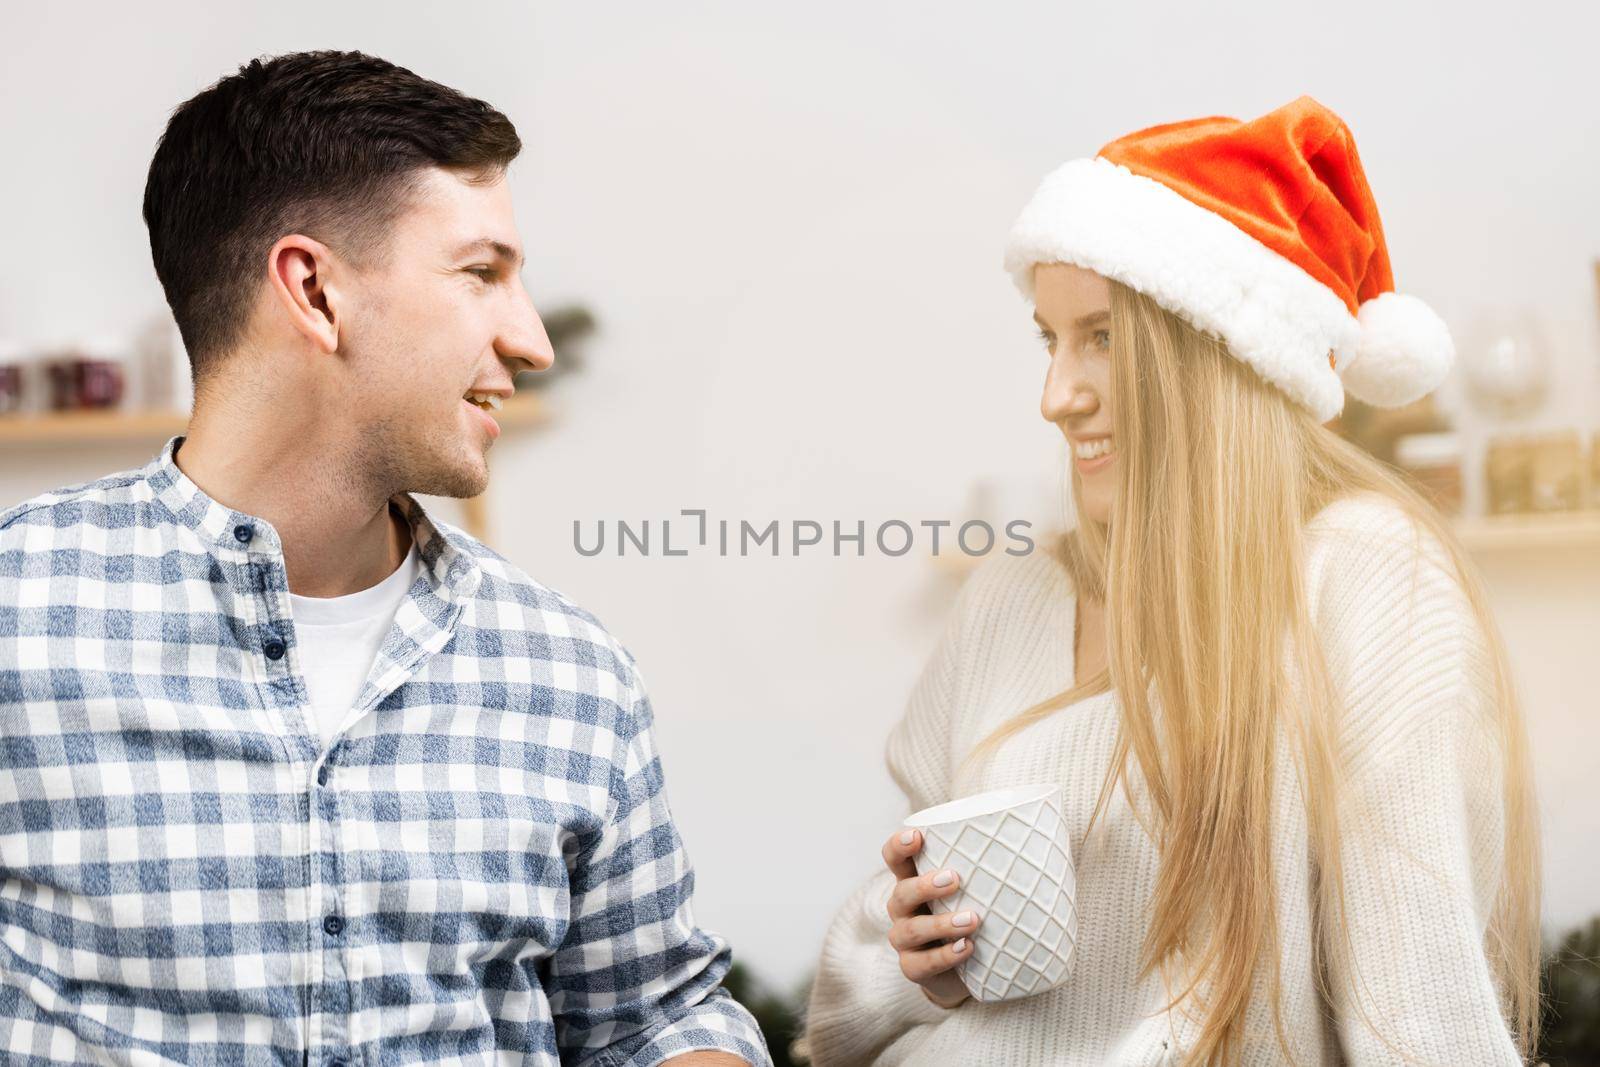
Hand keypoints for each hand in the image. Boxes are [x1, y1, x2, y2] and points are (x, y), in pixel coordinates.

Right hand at [881, 827, 978, 1009]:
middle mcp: (903, 908)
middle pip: (902, 892)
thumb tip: (1045, 837)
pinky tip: (967, 948)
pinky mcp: (913, 968)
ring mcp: (904, 940)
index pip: (894, 857)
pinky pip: (921, 964)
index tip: (918, 836)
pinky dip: (944, 956)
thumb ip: (994, 868)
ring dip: (941, 923)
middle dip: (925, 884)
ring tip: (972, 920)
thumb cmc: (978, 917)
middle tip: (955, 878)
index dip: (899, 845)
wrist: (971, 971)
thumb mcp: (980, 890)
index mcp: (914, 880)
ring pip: (911, 930)